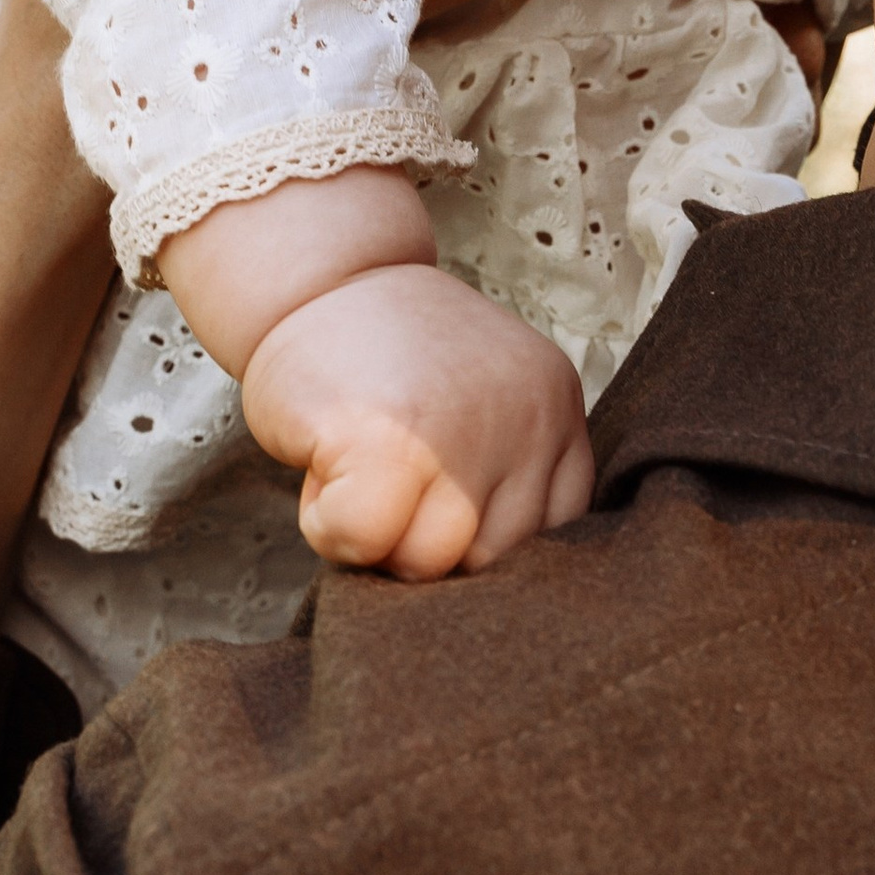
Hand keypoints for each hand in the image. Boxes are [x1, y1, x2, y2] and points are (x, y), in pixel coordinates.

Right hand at [241, 261, 593, 579]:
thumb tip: (481, 596)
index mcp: (556, 408)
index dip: (482, 540)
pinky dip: (330, 526)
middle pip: (493, 560)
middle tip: (385, 480)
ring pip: (431, 562)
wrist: (318, 279)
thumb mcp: (481, 406)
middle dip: (428, 544)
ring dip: (377, 540)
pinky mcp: (387, 442)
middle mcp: (525, 416)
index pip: (553, 534)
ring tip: (356, 471)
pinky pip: (363, 541)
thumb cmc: (390, 363)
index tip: (436, 503)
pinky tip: (326, 465)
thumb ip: (500, 482)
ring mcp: (459, 428)